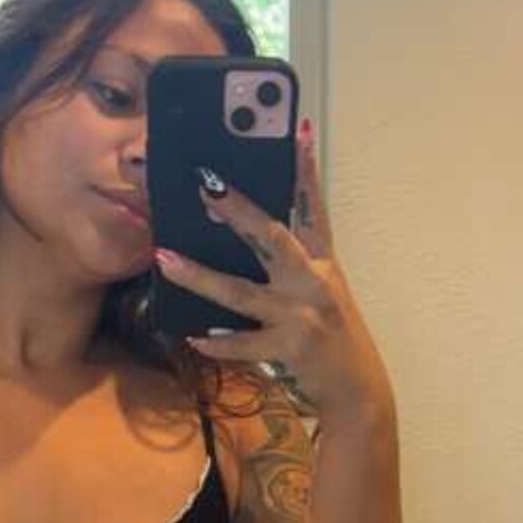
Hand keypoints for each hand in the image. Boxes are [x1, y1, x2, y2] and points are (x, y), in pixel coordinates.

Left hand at [154, 117, 395, 431]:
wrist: (356, 392)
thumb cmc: (331, 339)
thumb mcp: (322, 294)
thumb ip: (293, 266)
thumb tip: (247, 235)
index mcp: (324, 264)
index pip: (313, 208)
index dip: (307, 169)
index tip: (297, 130)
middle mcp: (315, 283)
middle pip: (273, 238)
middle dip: (239, 211)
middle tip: (206, 185)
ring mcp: (302, 317)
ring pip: (241, 292)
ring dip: (200, 275)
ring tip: (165, 257)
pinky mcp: (289, 350)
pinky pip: (242, 343)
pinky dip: (217, 341)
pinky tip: (193, 334)